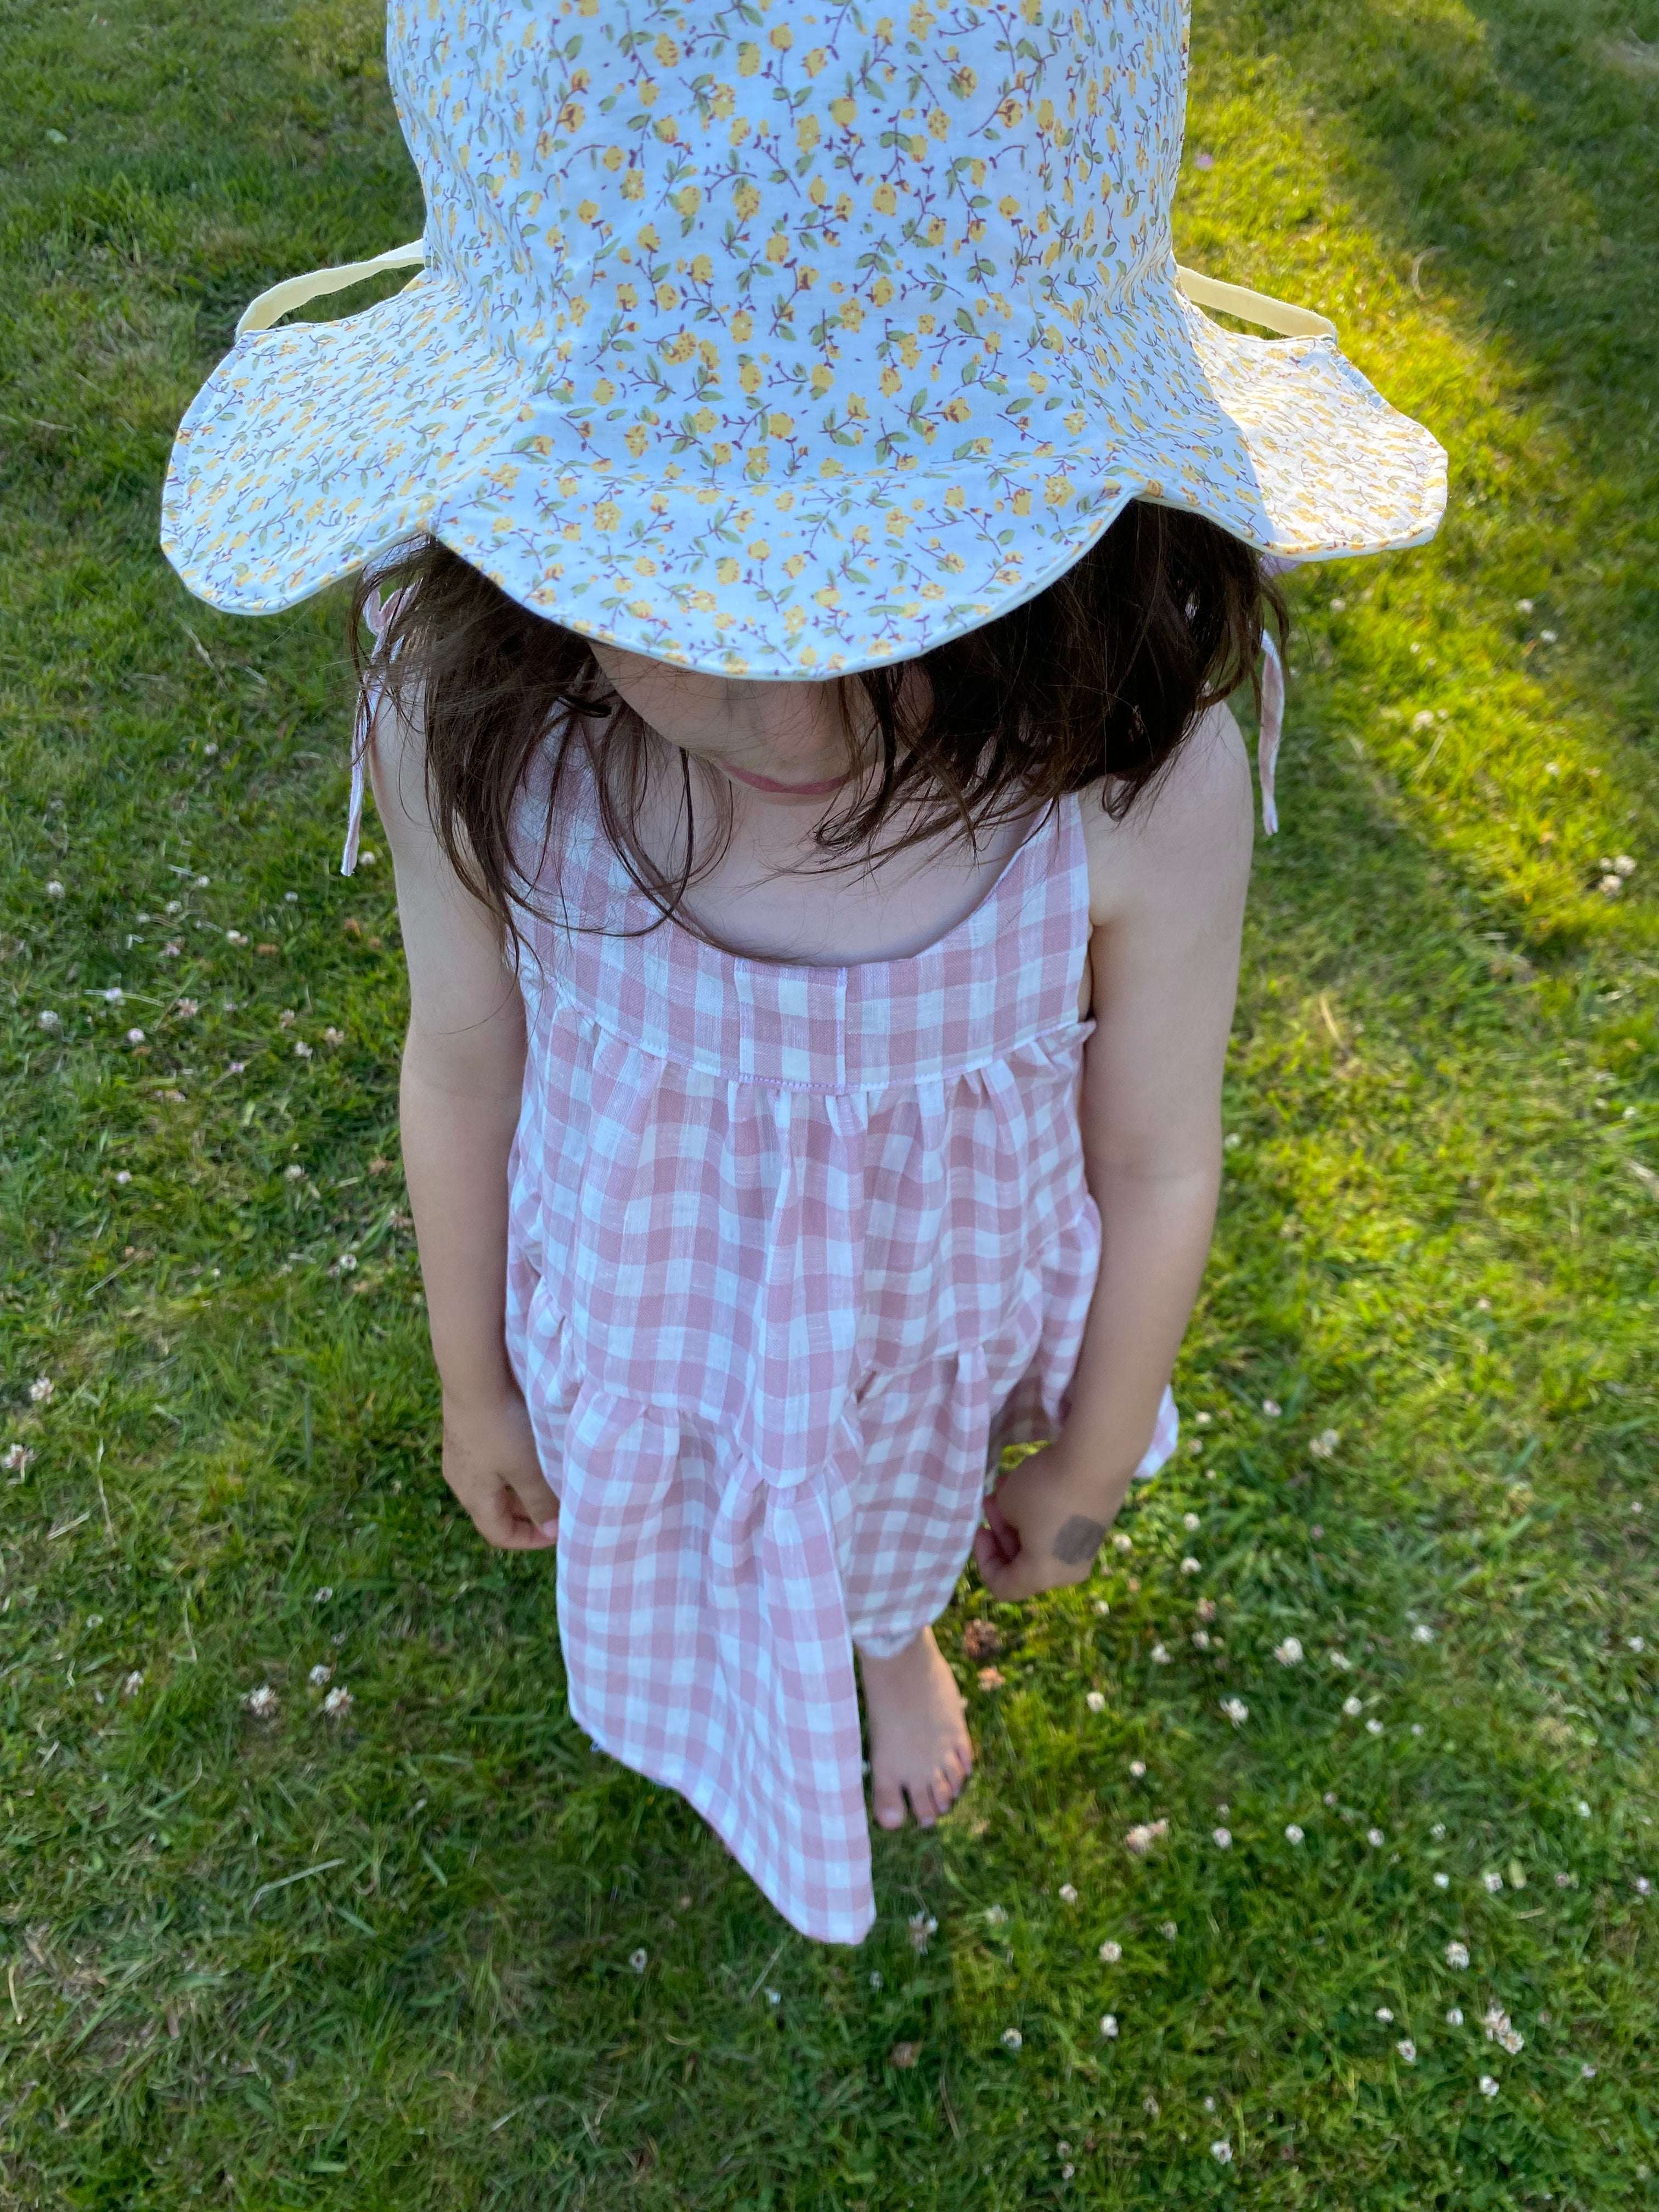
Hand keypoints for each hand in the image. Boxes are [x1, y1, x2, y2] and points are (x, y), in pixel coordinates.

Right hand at [441, 1386, 559, 1550]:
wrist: (473, 1376)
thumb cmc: (503, 1426)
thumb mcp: (528, 1469)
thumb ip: (541, 1502)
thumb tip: (552, 1529)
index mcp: (474, 1497)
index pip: (500, 1535)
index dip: (530, 1540)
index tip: (559, 1532)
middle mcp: (460, 1480)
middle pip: (494, 1512)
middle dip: (527, 1515)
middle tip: (557, 1507)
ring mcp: (458, 1455)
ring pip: (492, 1486)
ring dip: (519, 1490)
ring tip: (547, 1480)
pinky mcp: (462, 1433)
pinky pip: (487, 1463)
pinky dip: (509, 1468)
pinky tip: (527, 1451)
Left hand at [972, 1432, 1129, 1600]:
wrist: (1097, 1460)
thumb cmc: (1042, 1490)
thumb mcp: (1007, 1504)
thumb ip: (1003, 1519)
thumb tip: (1017, 1515)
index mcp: (1042, 1575)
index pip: (1004, 1587)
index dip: (984, 1561)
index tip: (980, 1530)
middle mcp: (1068, 1571)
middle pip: (1024, 1563)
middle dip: (1002, 1532)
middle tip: (989, 1502)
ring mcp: (1086, 1548)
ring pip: (1043, 1542)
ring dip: (1019, 1518)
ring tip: (1003, 1486)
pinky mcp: (1097, 1525)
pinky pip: (1061, 1527)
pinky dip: (1041, 1512)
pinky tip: (1027, 1482)